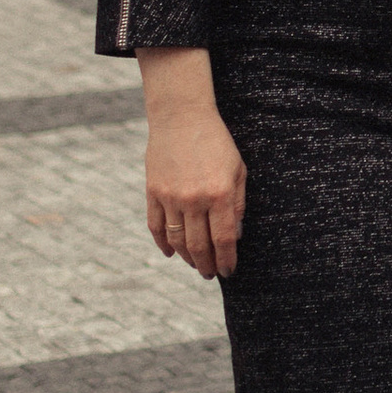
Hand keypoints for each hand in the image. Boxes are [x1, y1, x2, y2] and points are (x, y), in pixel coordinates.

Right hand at [141, 70, 246, 279]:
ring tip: (195, 265)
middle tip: (210, 275)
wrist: (182, 117)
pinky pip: (156, 226)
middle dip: (206, 265)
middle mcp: (194, 199)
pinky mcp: (153, 192)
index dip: (226, 260)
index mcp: (219, 194)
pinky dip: (163, 243)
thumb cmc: (217, 142)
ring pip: (177, 240)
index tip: (229, 271)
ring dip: (187, 257)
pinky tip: (171, 252)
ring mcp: (170, 197)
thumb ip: (237, 204)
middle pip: (198, 245)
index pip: (223, 239)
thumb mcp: (238, 170)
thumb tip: (235, 236)